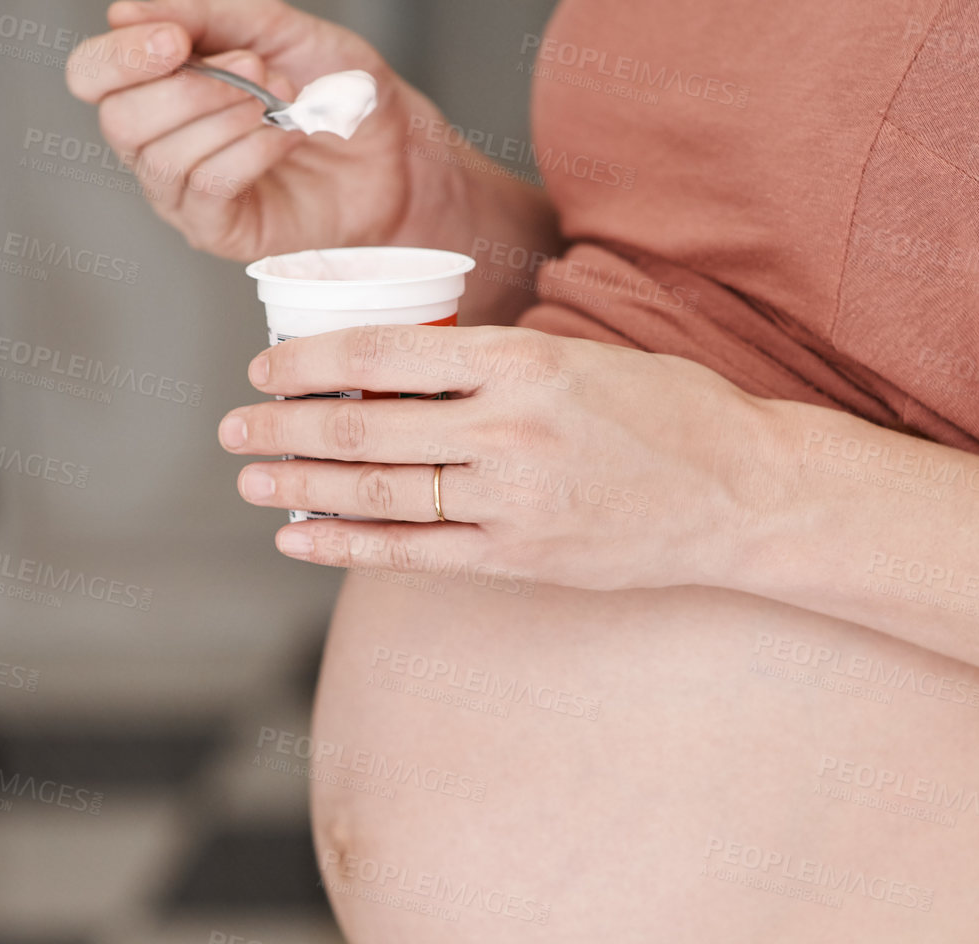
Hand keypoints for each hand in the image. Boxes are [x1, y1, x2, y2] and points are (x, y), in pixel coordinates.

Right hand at [65, 0, 464, 261]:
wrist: (393, 149)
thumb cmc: (333, 90)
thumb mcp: (274, 29)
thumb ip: (204, 15)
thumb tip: (125, 11)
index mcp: (157, 86)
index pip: (92, 76)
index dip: (121, 57)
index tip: (175, 40)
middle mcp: (157, 142)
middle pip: (119, 120)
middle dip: (191, 88)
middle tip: (257, 70)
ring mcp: (183, 193)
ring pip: (162, 157)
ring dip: (227, 117)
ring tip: (282, 102)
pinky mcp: (218, 230)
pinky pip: (206, 188)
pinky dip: (247, 153)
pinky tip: (284, 137)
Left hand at [217, 325, 786, 590]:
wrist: (744, 492)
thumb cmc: (667, 414)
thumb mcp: (583, 357)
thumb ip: (498, 363)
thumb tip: (401, 366)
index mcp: (524, 361)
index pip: (385, 352)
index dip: (311, 360)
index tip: (267, 368)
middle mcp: (510, 428)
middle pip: (365, 425)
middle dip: (284, 426)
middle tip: (233, 426)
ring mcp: (514, 499)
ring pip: (379, 491)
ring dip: (300, 485)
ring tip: (251, 478)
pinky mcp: (521, 557)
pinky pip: (414, 552)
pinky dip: (347, 543)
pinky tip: (299, 536)